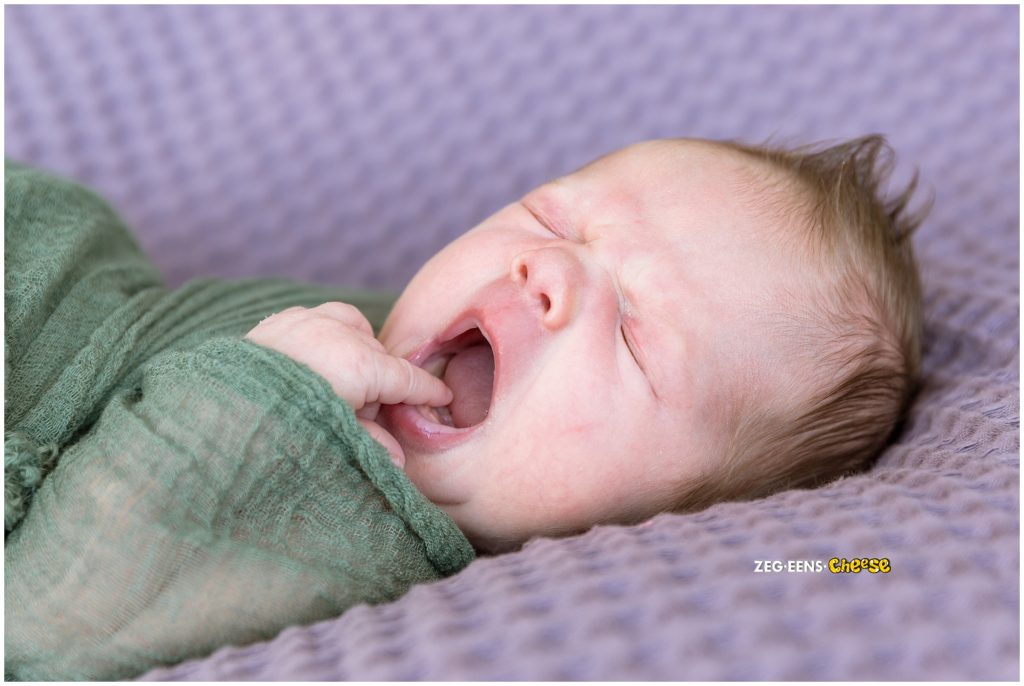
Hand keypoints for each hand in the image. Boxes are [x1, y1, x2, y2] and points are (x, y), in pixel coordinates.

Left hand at [245, 302, 451, 467]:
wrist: (216, 415)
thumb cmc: (282, 432)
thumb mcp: (335, 443)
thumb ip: (370, 445)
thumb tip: (398, 461)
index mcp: (361, 365)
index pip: (407, 379)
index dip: (428, 391)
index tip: (443, 397)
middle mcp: (338, 335)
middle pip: (381, 357)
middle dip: (386, 382)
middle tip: (378, 411)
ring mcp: (308, 322)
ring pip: (355, 328)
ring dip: (361, 351)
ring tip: (351, 382)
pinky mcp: (281, 321)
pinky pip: (321, 317)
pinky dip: (331, 334)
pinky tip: (324, 358)